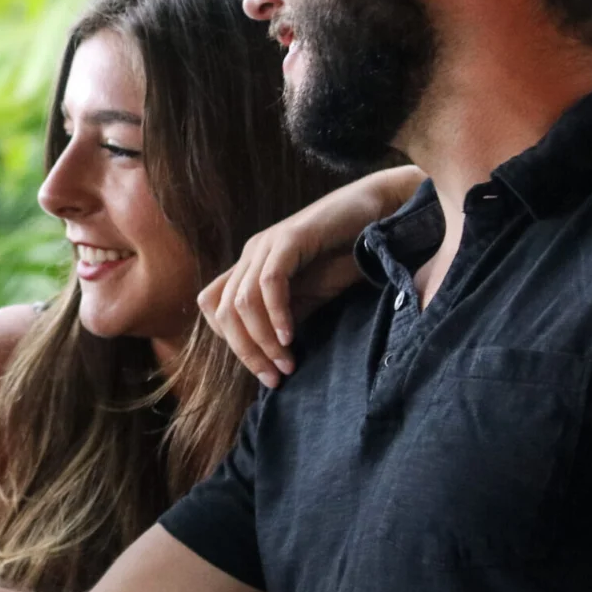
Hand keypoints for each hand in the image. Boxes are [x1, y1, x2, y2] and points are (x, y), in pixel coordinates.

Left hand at [198, 168, 419, 386]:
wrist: (377, 212)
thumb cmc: (345, 254)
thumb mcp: (309, 295)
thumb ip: (286, 318)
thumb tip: (272, 358)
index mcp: (248, 267)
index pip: (214, 309)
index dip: (231, 343)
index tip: (262, 369)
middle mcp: (250, 255)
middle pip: (224, 312)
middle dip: (246, 352)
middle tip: (273, 378)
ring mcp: (265, 245)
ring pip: (242, 302)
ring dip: (263, 340)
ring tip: (287, 363)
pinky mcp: (288, 238)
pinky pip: (270, 283)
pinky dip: (277, 315)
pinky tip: (291, 337)